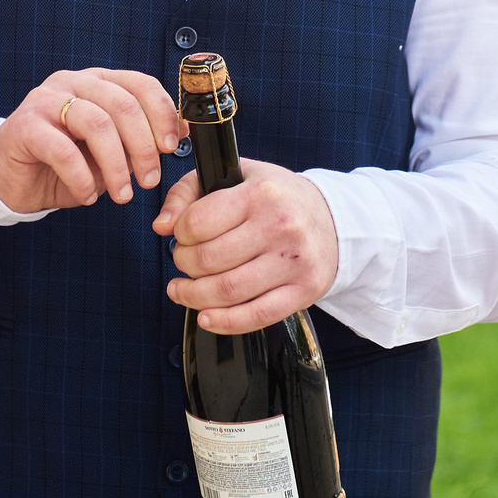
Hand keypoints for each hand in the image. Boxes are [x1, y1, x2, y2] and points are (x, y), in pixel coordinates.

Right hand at [0, 69, 182, 214]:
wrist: (12, 180)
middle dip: (143, 146)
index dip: (161, 113)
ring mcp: (46, 100)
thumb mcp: (111, 153)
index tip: (172, 147)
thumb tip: (183, 129)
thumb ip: (142, 139)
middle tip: (150, 181)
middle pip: (121, 104)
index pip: (140, 83)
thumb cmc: (65, 165)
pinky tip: (87, 195)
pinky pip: (62, 149)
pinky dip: (81, 177)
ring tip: (122, 195)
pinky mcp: (24, 125)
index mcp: (98, 82)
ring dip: (116, 165)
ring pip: (95, 123)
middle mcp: (73, 82)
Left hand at [152, 158, 338, 333]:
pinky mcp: (303, 291)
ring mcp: (293, 262)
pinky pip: (256, 315)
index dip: (179, 233)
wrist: (335, 219)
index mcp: (261, 193)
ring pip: (226, 291)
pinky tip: (206, 316)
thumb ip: (189, 191)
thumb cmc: (279, 198)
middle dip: (183, 265)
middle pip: (207, 260)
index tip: (182, 235)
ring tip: (183, 291)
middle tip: (184, 262)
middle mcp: (280, 226)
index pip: (198, 222)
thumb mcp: (237, 175)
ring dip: (193, 296)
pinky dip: (224, 322)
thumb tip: (162, 225)